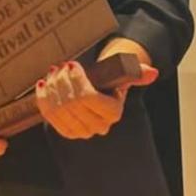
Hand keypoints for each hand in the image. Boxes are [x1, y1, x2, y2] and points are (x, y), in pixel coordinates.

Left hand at [36, 60, 158, 139]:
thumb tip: (152, 72)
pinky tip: (43, 84)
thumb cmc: (110, 81)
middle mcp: (97, 127)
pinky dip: (43, 98)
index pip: (89, 98)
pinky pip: (49, 115)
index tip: (73, 64)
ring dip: (53, 88)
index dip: (77, 80)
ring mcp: (80, 131)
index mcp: (112, 113)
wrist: (100, 93)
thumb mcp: (124, 75)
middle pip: (72, 102)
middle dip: (63, 81)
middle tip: (60, 66)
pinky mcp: (65, 130)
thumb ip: (138, 73)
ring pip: (58, 109)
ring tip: (54, 72)